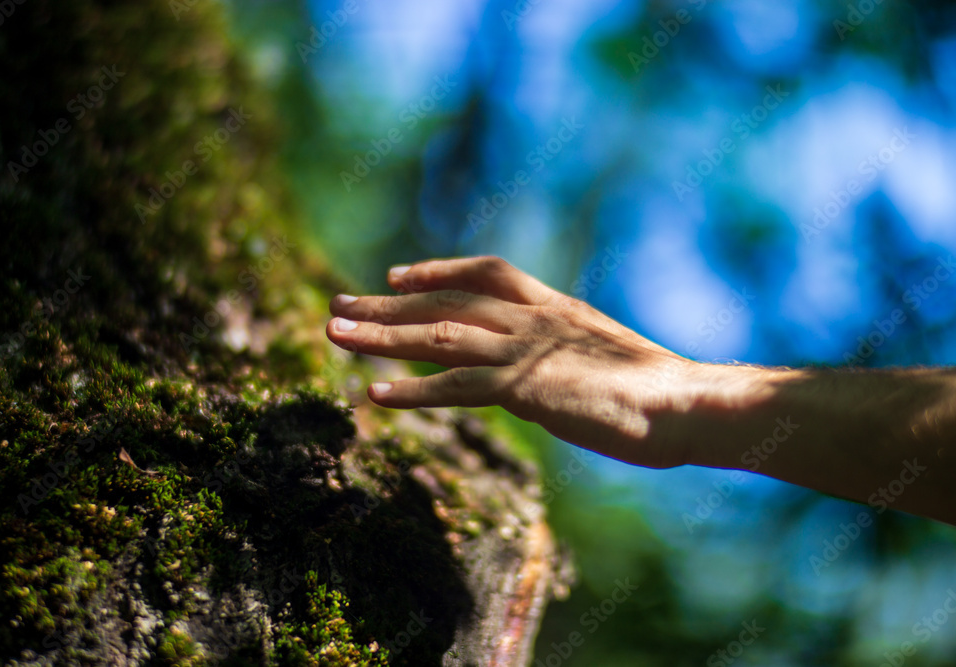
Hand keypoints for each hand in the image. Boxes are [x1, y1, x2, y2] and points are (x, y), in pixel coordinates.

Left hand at [325, 255, 705, 468]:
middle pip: (445, 300)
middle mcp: (532, 318)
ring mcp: (526, 349)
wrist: (685, 403)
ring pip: (439, 335)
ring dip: (382, 337)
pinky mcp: (526, 388)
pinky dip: (413, 389)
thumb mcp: (598, 359)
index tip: (395, 276)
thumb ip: (557, 360)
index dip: (436, 270)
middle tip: (337, 304)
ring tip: (333, 334)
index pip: (485, 272)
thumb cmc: (654, 388)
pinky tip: (374, 394)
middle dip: (387, 304)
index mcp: (553, 305)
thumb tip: (527, 383)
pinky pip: (457, 386)